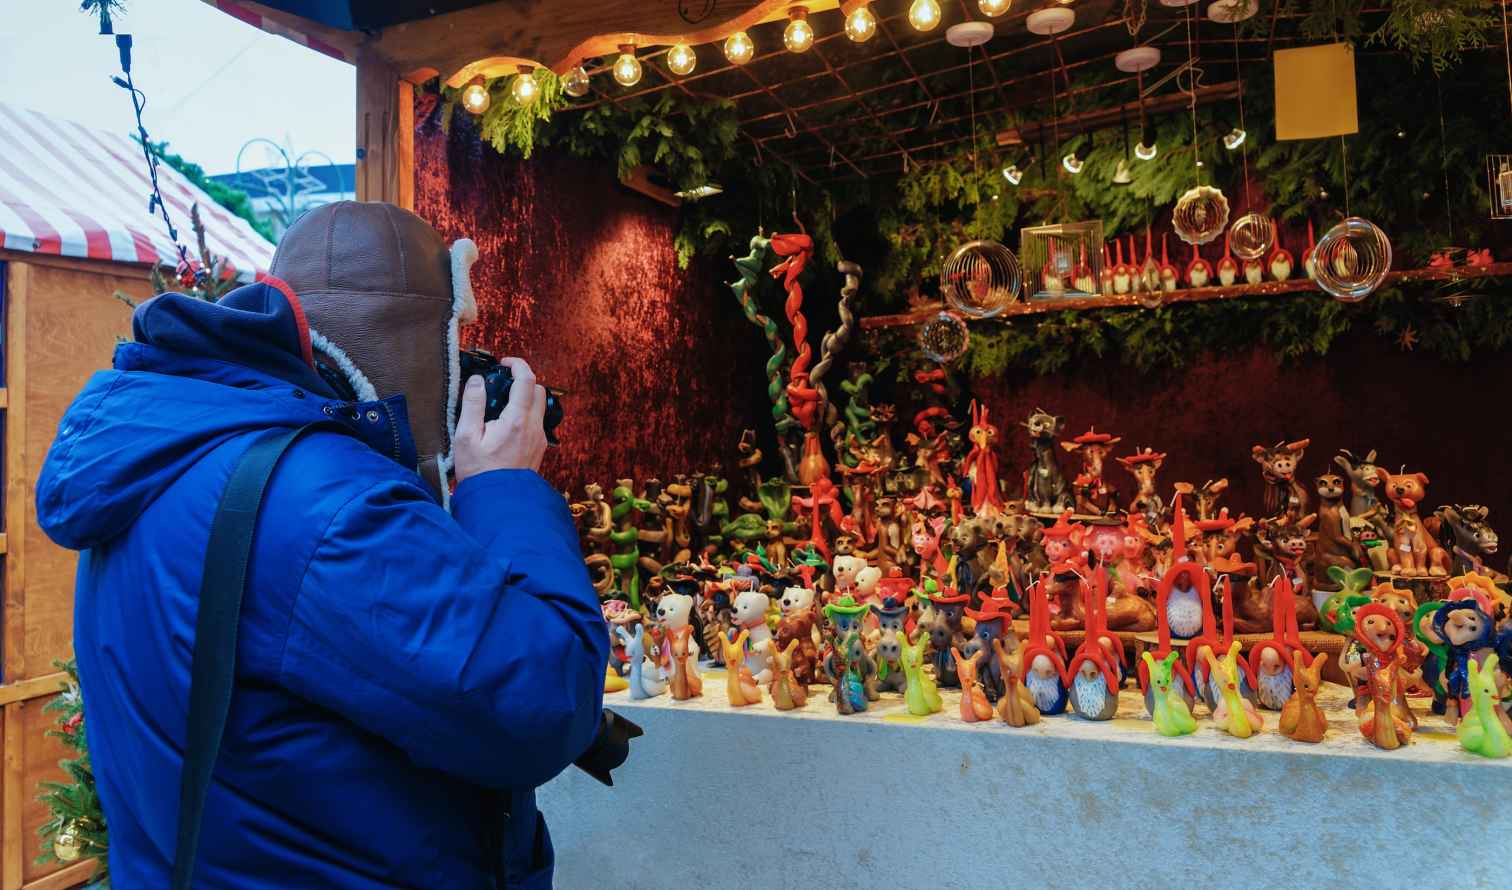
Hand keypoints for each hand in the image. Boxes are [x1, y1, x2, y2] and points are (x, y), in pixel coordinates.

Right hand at [453, 357, 547, 479]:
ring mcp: (539, 439)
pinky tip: (507, 423)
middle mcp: (534, 427)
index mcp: (517, 420)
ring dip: (525, 397)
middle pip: (538, 390)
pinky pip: (537, 422)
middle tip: (502, 382)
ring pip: (540, 406)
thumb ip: (472, 404)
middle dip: (523, 380)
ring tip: (502, 403)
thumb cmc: (479, 471)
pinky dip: (526, 414)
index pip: (527, 380)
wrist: (497, 501)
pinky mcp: (538, 448)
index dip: (518, 365)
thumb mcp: (466, 436)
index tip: (504, 363)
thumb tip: (476, 380)